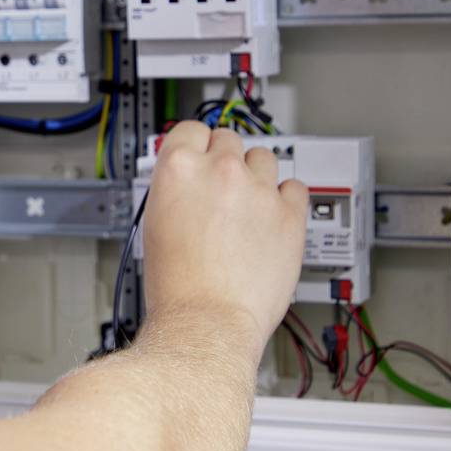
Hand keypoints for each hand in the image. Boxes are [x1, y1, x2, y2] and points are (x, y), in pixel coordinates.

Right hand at [142, 123, 306, 350]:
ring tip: (250, 204)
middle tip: (223, 187)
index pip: (191, 129)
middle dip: (225, 160)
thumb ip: (176, 191)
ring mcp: (258, 190)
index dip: (196, 144)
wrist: (207, 321)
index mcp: (179, 169)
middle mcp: (220, 171)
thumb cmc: (177, 286)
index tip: (201, 152)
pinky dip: (286, 198)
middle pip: (229, 140)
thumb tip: (189, 182)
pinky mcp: (290, 212)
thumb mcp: (155, 223)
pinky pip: (295, 187)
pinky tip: (273, 215)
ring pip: (264, 157)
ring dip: (256, 175)